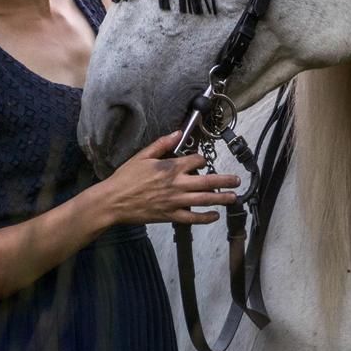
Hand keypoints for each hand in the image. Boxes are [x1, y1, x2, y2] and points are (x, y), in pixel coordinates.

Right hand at [100, 131, 240, 224]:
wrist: (114, 200)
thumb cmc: (126, 178)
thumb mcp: (142, 156)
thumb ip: (162, 144)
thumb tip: (177, 133)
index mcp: (171, 167)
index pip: (196, 161)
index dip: (202, 160)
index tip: (202, 162)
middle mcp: (177, 184)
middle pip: (208, 181)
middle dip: (225, 180)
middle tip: (237, 180)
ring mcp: (175, 201)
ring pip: (204, 200)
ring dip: (222, 198)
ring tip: (233, 197)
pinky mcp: (171, 215)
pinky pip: (192, 218)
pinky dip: (205, 218)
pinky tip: (214, 215)